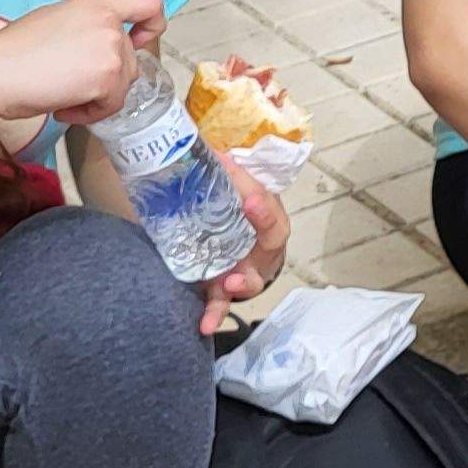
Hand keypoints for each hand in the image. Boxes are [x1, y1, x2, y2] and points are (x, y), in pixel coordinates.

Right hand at [0, 0, 159, 128]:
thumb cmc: (13, 51)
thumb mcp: (57, 21)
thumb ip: (88, 26)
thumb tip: (104, 46)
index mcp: (96, 3)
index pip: (150, 3)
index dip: (153, 25)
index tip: (138, 41)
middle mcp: (109, 22)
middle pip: (132, 57)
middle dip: (107, 77)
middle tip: (70, 84)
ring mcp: (111, 49)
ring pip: (124, 83)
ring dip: (98, 97)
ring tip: (62, 97)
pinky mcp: (107, 78)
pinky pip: (112, 104)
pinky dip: (90, 114)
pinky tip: (63, 108)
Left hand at [192, 150, 286, 335]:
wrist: (209, 231)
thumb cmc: (218, 203)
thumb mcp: (218, 183)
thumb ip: (213, 169)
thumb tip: (196, 141)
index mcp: (261, 210)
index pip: (268, 201)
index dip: (261, 198)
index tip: (246, 192)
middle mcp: (259, 241)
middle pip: (270, 239)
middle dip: (261, 227)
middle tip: (249, 213)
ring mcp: (244, 267)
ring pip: (252, 276)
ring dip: (243, 279)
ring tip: (229, 282)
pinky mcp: (222, 288)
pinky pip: (221, 304)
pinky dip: (214, 315)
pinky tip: (204, 326)